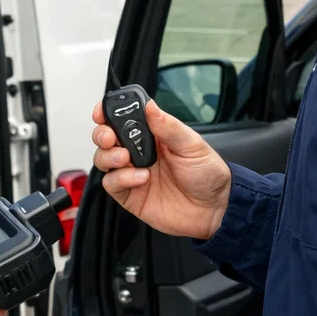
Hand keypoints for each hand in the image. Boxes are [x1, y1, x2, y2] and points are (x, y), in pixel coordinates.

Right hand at [91, 98, 231, 240]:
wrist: (215, 210)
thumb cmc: (207, 174)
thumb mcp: (192, 145)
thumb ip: (168, 126)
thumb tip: (149, 105)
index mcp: (152, 135)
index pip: (122, 118)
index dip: (108, 113)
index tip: (101, 112)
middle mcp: (138, 152)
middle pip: (106, 138)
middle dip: (102, 134)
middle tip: (110, 137)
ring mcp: (132, 173)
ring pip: (103, 159)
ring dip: (108, 156)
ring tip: (126, 158)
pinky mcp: (130, 195)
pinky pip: (111, 184)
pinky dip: (120, 179)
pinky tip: (140, 178)